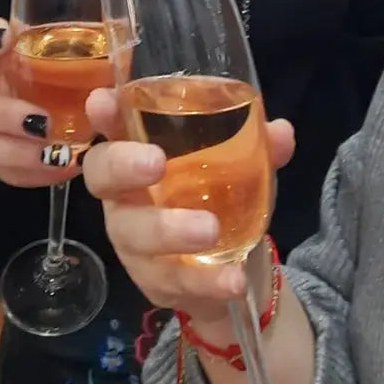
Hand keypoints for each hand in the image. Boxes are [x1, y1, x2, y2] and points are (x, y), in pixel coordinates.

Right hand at [0, 16, 83, 188]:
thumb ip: (95, 49)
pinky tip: (59, 168)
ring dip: (18, 152)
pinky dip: (31, 173)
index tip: (5, 37)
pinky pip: (0, 171)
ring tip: (55, 155)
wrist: (57, 109)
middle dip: (8, 115)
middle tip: (45, 123)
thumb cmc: (66, 75)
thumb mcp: (81, 57)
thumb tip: (122, 45)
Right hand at [83, 88, 294, 336]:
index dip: (102, 115)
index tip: (103, 101)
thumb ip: (258, 146)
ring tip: (210, 230)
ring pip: (137, 236)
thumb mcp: (238, 166)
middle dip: (124, 166)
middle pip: (103, 177)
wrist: (226, 267)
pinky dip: (206, 280)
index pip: (110, 126)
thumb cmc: (213, 195)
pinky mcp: (156, 282)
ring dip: (171, 230)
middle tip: (156, 162)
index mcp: (137, 154)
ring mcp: (135, 242)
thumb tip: (281, 132)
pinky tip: (232, 278)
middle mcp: (124, 195)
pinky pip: (175, 281)